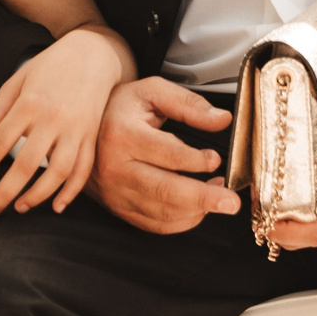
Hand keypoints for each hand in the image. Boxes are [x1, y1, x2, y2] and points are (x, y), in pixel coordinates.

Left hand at [0, 25, 136, 216]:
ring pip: (58, 171)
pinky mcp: (92, 134)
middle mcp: (53, 118)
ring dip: (38, 195)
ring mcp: (76, 128)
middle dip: (5, 193)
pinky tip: (57, 205)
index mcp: (29, 104)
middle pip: (26, 164)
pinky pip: (84, 168)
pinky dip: (72, 190)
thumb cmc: (52, 66)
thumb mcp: (17, 82)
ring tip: (20, 207)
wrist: (96, 52)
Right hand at [92, 76, 240, 234]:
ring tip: (220, 195)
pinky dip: (180, 221)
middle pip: (163, 190)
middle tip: (231, 202)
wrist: (85, 128)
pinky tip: (199, 208)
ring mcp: (115, 192)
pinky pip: (152, 223)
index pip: (166, 154)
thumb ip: (189, 105)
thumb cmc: (122, 107)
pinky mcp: (118, 207)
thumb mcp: (154, 91)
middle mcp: (115, 168)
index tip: (217, 160)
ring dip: (196, 209)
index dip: (195, 160)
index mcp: (123, 135)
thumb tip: (222, 120)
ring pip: (160, 212)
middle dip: (202, 198)